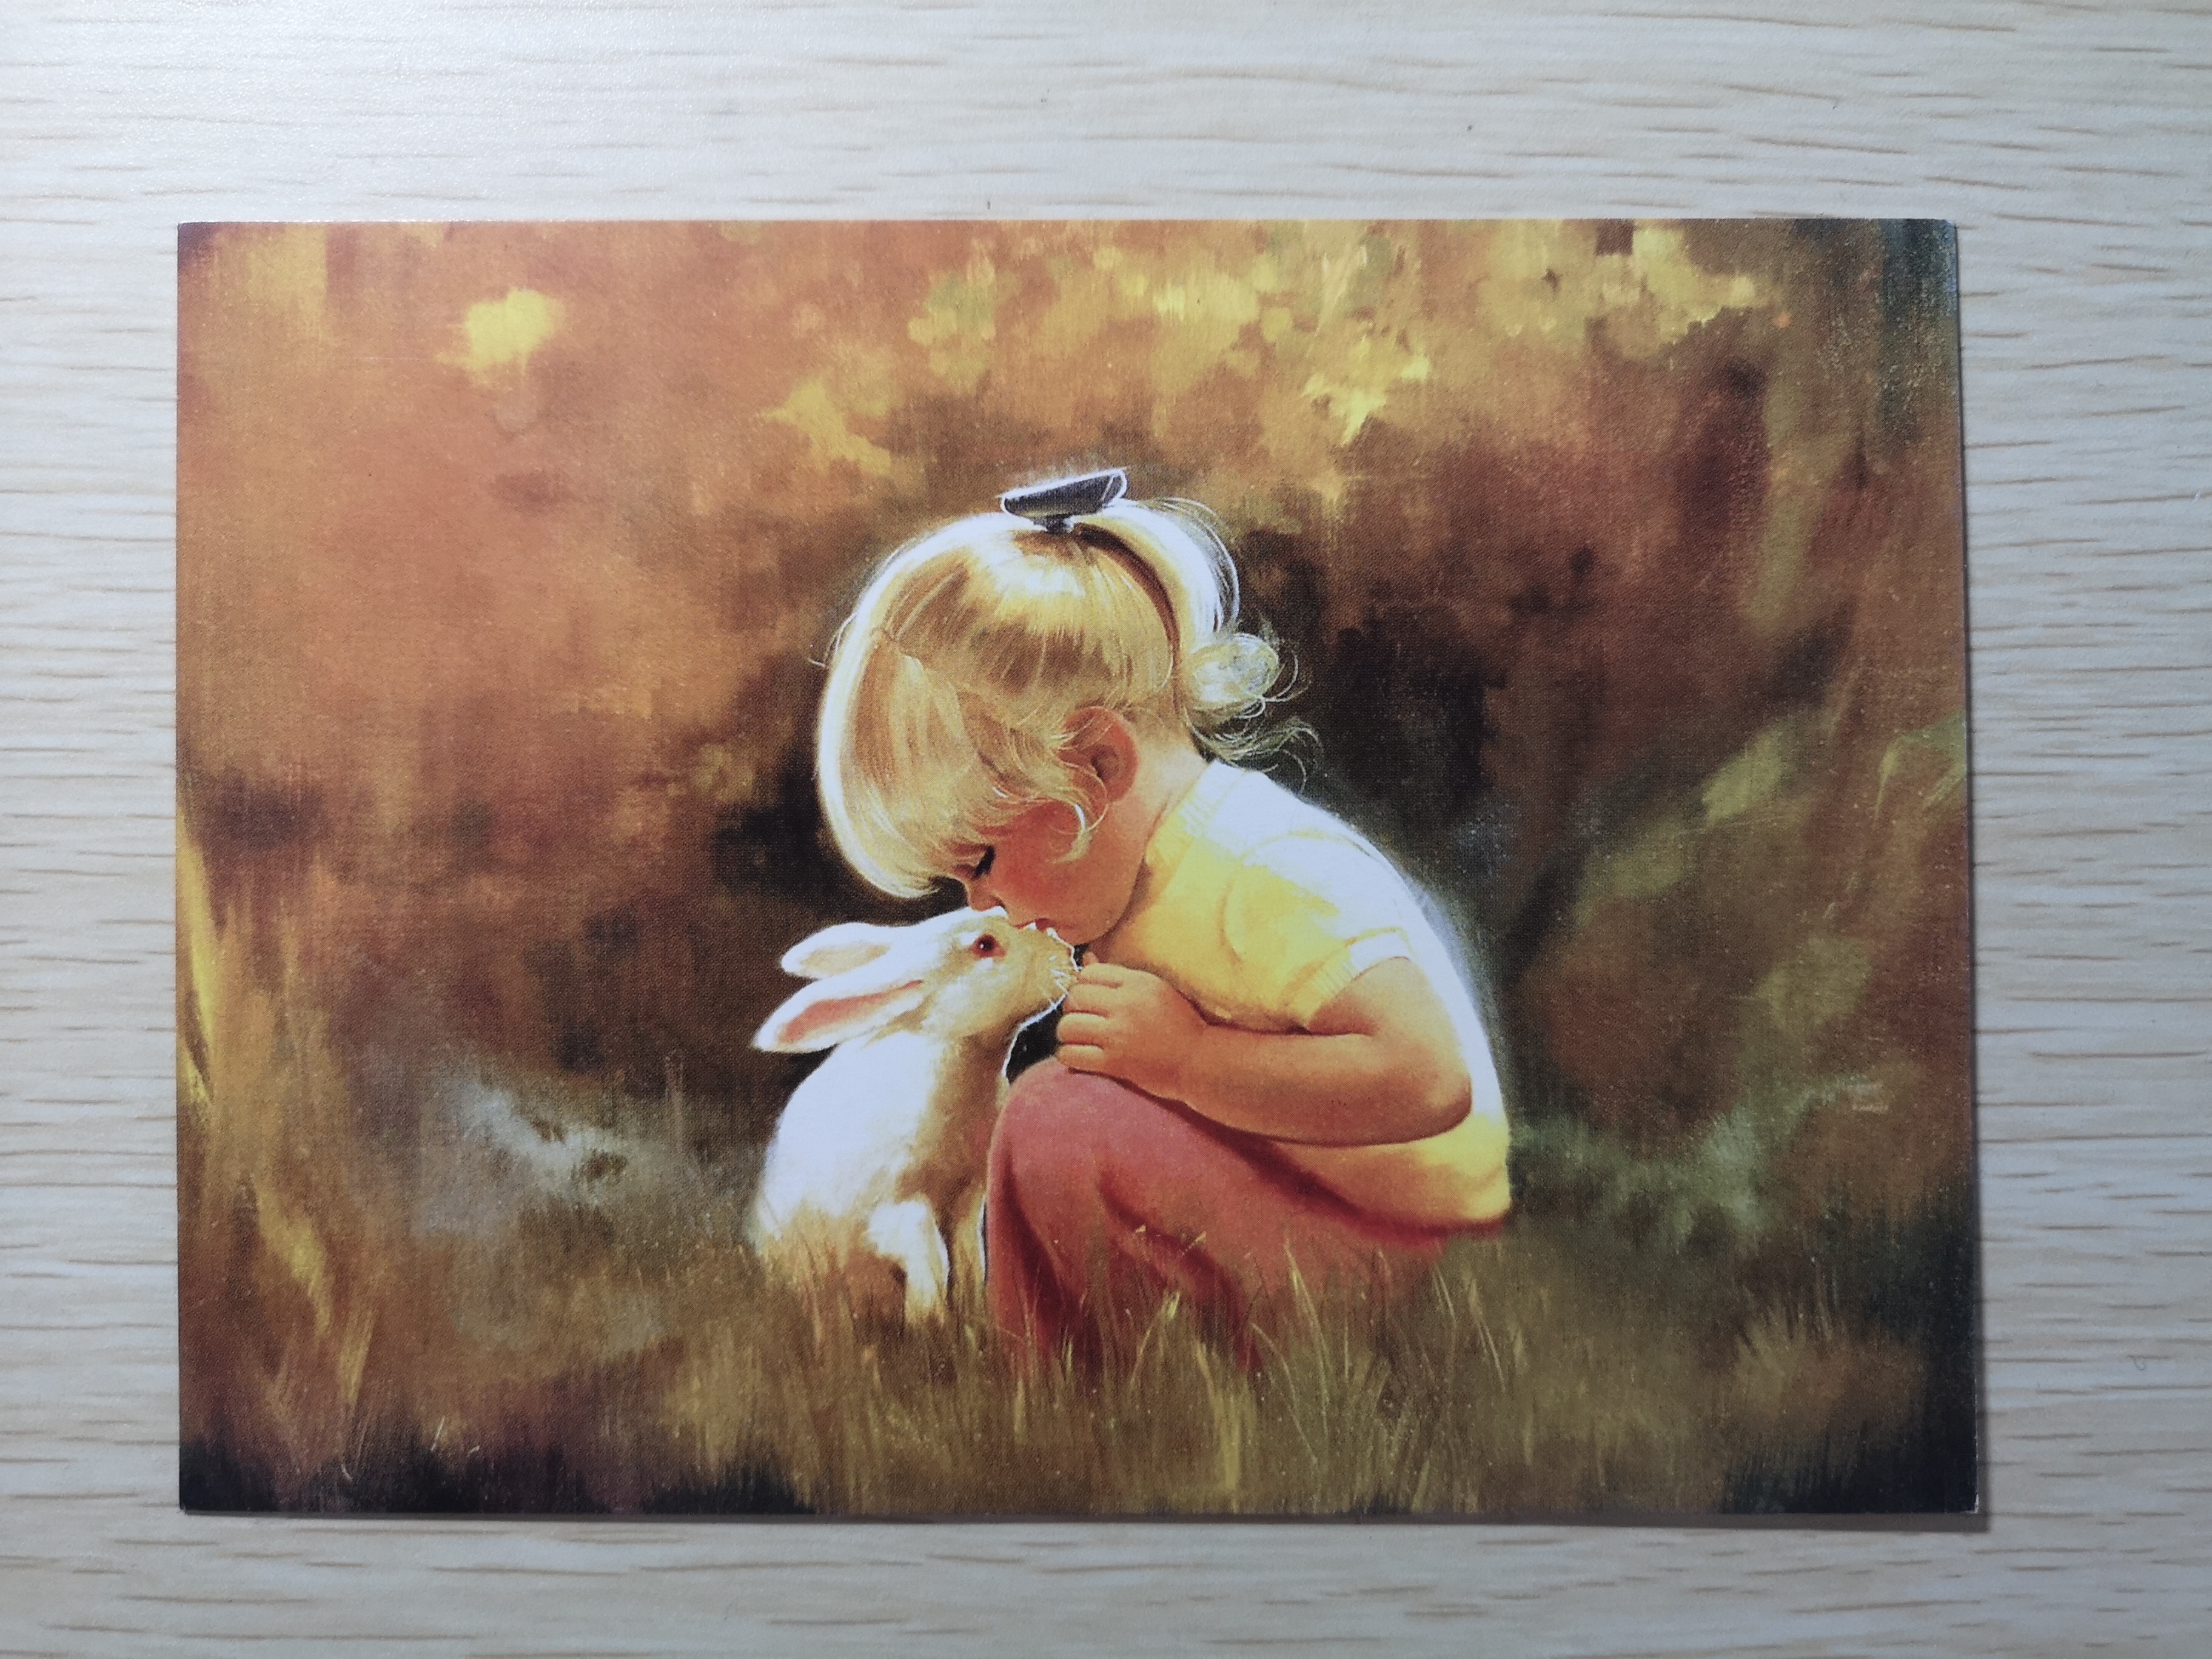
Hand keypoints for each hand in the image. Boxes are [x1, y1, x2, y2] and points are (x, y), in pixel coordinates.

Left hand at [1054, 961, 1207, 1098]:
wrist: (1200, 1061)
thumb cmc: (1180, 1024)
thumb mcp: (1155, 990)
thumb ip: (1118, 976)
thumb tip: (1086, 958)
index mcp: (1138, 982)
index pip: (1087, 973)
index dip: (1082, 987)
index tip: (1089, 1001)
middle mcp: (1126, 1004)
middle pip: (1074, 998)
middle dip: (1072, 1010)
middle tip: (1082, 1021)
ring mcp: (1119, 1034)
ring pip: (1068, 1026)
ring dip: (1068, 1034)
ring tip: (1079, 1039)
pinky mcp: (1115, 1062)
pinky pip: (1071, 1054)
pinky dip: (1069, 1056)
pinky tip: (1079, 1056)